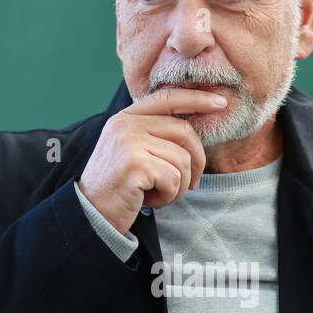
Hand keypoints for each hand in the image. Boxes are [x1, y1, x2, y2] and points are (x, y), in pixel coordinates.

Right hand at [77, 86, 227, 233]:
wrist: (91, 214)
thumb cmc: (118, 187)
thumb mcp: (132, 152)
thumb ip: (154, 134)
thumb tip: (193, 129)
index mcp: (126, 118)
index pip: (167, 98)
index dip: (197, 98)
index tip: (221, 102)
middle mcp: (126, 125)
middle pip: (184, 131)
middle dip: (197, 160)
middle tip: (193, 183)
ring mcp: (130, 143)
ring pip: (182, 159)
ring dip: (179, 185)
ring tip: (158, 194)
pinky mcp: (135, 165)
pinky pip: (174, 179)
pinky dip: (169, 196)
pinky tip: (150, 200)